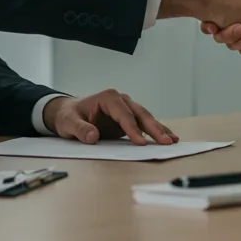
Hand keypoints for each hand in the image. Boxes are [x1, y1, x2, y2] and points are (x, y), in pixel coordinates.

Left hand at [43, 90, 177, 145]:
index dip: (133, 129)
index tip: (141, 143)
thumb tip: (92, 137)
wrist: (69, 113)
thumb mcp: (68, 123)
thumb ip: (80, 129)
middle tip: (165, 141)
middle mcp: (121, 100)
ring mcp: (127, 108)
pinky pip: (144, 124)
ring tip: (172, 140)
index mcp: (108, 97)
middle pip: (140, 114)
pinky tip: (166, 137)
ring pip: (146, 118)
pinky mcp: (129, 118)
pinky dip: (155, 131)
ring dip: (159, 129)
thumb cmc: (69, 116)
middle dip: (154, 128)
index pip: (124, 114)